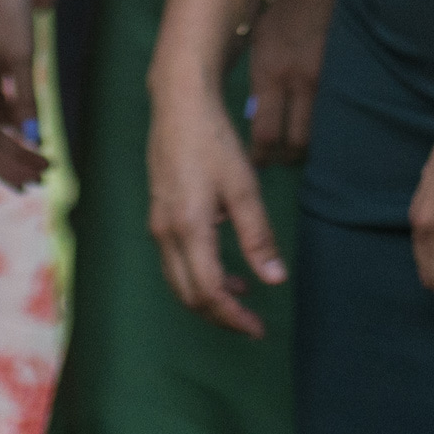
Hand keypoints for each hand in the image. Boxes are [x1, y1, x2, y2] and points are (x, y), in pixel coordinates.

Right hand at [0, 0, 44, 186]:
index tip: (31, 181)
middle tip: (43, 177)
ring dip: (15, 144)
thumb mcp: (22, 57)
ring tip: (45, 160)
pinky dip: (14, 122)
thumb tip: (34, 137)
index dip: (4, 167)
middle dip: (12, 161)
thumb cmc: (8, 11)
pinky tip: (33, 130)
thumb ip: (27, 99)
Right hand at [145, 25, 283, 335]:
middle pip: (189, 295)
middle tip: (252, 324)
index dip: (233, 318)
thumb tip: (274, 280)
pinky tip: (224, 266)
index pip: (208, 292)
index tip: (258, 329)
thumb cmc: (213, 141)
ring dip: (208, 297)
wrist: (179, 104)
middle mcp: (166, 233)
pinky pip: (175, 261)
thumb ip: (258, 237)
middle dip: (219, 316)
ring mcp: (158, 224)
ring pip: (178, 280)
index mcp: (188, 229)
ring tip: (242, 296)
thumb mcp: (244, 188)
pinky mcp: (159, 214)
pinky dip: (198, 275)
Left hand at [244, 0, 337, 163]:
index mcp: (267, 70)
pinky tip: (323, 122)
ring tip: (300, 146)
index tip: (257, 161)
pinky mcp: (346, 66)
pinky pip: (336, 109)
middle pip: (294, 145)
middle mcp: (296, 79)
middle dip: (286, 157)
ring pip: (319, 134)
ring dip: (309, 145)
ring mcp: (327, 75)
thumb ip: (261, 76)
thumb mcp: (257, 35)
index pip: (264, 134)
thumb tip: (259, 113)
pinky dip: (328, 122)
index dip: (261, 156)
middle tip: (280, 158)